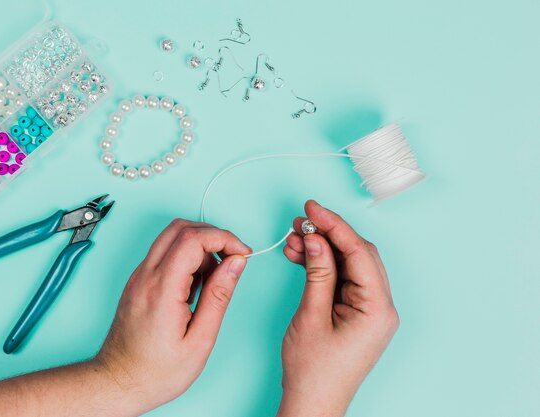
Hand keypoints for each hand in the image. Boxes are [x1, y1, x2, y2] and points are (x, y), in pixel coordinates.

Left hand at [96, 219, 250, 415]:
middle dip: (213, 235)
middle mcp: (146, 276)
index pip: (193, 239)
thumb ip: (219, 296)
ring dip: (199, 246)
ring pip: (171, 237)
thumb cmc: (157, 371)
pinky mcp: (138, 282)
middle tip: (233, 257)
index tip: (242, 252)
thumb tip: (236, 263)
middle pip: (180, 228)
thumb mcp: (200, 340)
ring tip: (214, 278)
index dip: (224, 238)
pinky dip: (186, 257)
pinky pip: (164, 254)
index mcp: (162, 289)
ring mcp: (139, 276)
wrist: (119, 382)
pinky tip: (196, 285)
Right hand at [278, 200, 398, 416]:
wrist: (313, 402)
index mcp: (378, 309)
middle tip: (300, 222)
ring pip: (350, 264)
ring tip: (293, 239)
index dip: (334, 226)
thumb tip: (315, 238)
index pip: (360, 252)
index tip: (312, 208)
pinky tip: (301, 256)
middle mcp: (381, 306)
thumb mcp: (311, 315)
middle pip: (358, 254)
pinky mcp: (358, 312)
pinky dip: (323, 265)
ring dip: (323, 249)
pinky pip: (343, 279)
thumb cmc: (313, 370)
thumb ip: (317, 272)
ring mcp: (371, 310)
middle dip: (328, 235)